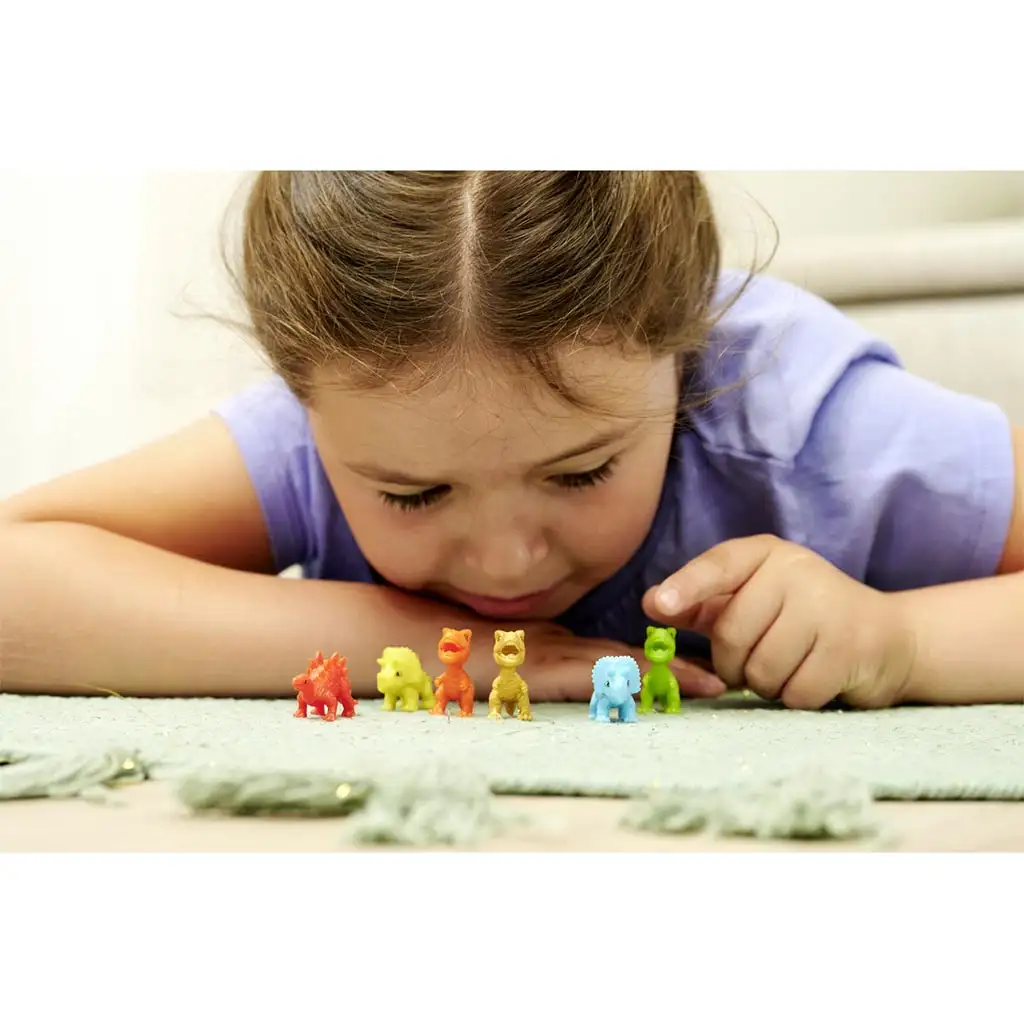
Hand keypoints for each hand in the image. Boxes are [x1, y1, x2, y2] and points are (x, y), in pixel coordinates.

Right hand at [466, 620, 725, 702]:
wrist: (411, 642)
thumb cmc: (448, 655)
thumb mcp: (498, 661)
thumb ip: (530, 666)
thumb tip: (567, 681)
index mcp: (551, 643)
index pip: (615, 654)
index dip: (657, 663)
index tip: (695, 674)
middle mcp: (556, 644)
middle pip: (627, 657)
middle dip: (675, 669)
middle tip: (720, 683)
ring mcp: (546, 653)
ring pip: (617, 663)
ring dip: (664, 676)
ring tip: (708, 687)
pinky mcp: (535, 668)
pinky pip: (587, 673)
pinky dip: (622, 679)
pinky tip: (652, 686)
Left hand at [641, 535, 915, 709]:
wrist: (888, 637)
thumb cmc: (802, 619)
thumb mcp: (752, 599)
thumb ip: (702, 603)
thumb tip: (650, 603)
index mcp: (766, 553)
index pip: (719, 565)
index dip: (686, 587)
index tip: (658, 607)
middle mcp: (797, 570)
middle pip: (732, 634)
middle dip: (733, 663)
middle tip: (754, 661)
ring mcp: (827, 607)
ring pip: (761, 669)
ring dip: (766, 683)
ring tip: (789, 665)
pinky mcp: (849, 648)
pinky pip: (794, 692)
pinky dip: (796, 697)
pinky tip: (814, 677)